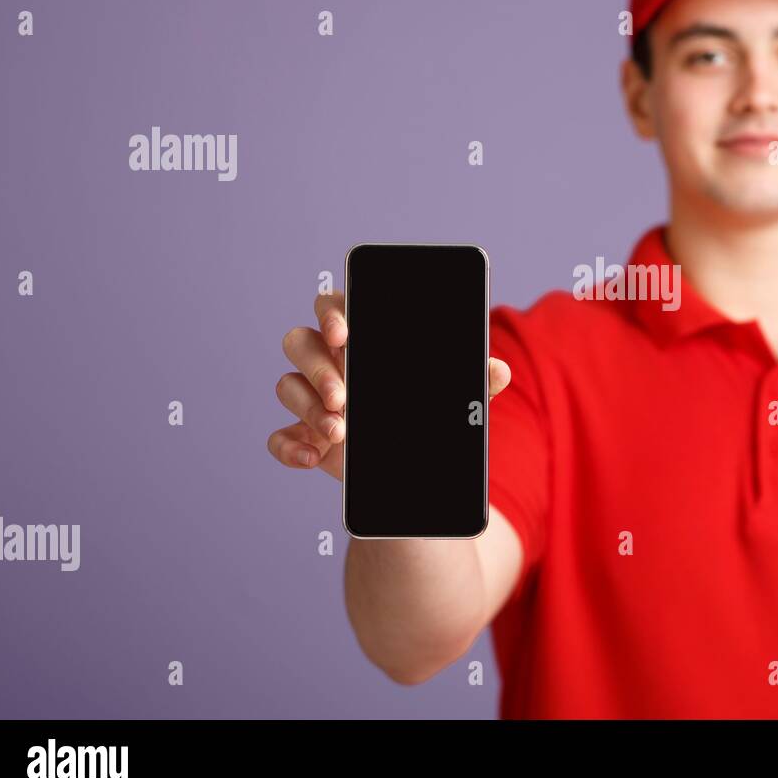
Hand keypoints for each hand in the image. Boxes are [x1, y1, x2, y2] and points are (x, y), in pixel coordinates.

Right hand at [267, 289, 511, 481]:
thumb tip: (499, 370)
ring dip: (308, 407)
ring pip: (287, 385)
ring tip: (341, 431)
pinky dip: (289, 447)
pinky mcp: (303, 436)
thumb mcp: (455, 397)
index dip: (332, 313)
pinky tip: (312, 458)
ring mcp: (312, 400)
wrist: (415, 469)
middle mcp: (328, 362)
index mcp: (361, 338)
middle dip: (317, 367)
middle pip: (300, 342)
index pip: (334, 307)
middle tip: (344, 397)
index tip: (344, 333)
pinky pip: (278, 437)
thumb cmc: (429, 413)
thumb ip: (475, 381)